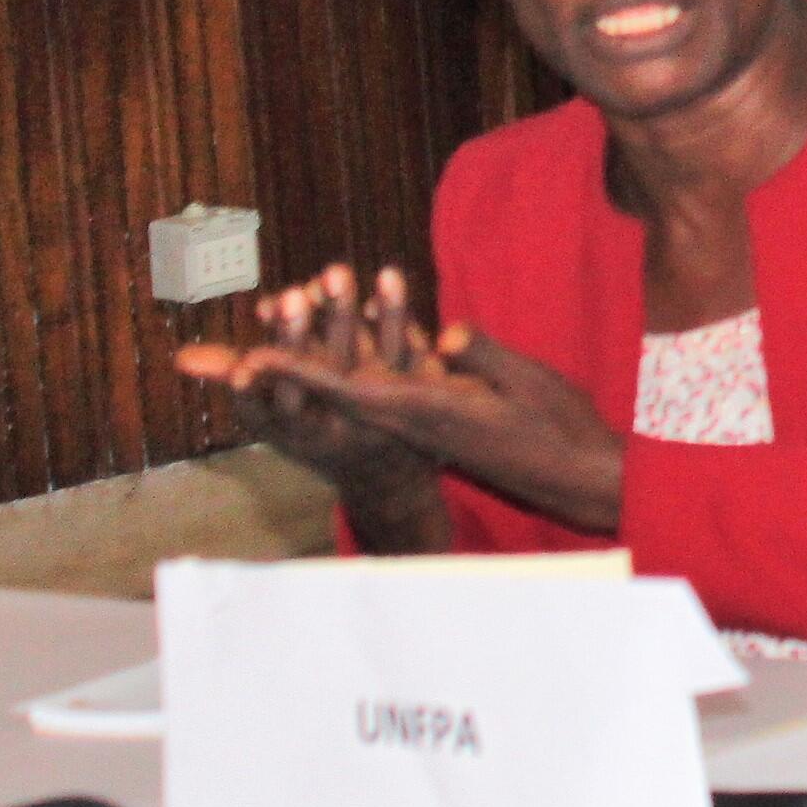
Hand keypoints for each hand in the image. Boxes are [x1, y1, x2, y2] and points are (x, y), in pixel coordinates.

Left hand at [177, 267, 626, 540]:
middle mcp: (414, 420)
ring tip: (277, 330)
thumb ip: (482, 357)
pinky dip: (349, 366)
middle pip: (337, 389)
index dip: (302, 373)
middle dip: (288, 364)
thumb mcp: (526, 386)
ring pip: (354, 387)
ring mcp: (422, 421)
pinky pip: (379, 389)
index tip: (254, 358)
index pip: (353, 390)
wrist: (576, 475)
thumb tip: (444, 332)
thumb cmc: (558, 429)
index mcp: (430, 413)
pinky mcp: (433, 418)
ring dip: (313, 360)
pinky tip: (340, 341)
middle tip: (231, 350)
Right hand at [179, 267, 449, 542]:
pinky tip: (386, 284)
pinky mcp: (421, 394)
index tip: (247, 362)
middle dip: (308, 335)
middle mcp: (343, 422)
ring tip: (345, 270)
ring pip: (377, 359)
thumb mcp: (274, 415)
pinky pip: (413, 354)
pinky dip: (401, 321)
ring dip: (366, 315)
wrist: (387, 474)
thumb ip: (238, 378)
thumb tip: (181, 358)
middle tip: (295, 292)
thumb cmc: (316, 427)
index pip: (279, 408)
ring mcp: (385, 410)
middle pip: (323, 378)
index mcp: (300, 431)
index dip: (264, 388)